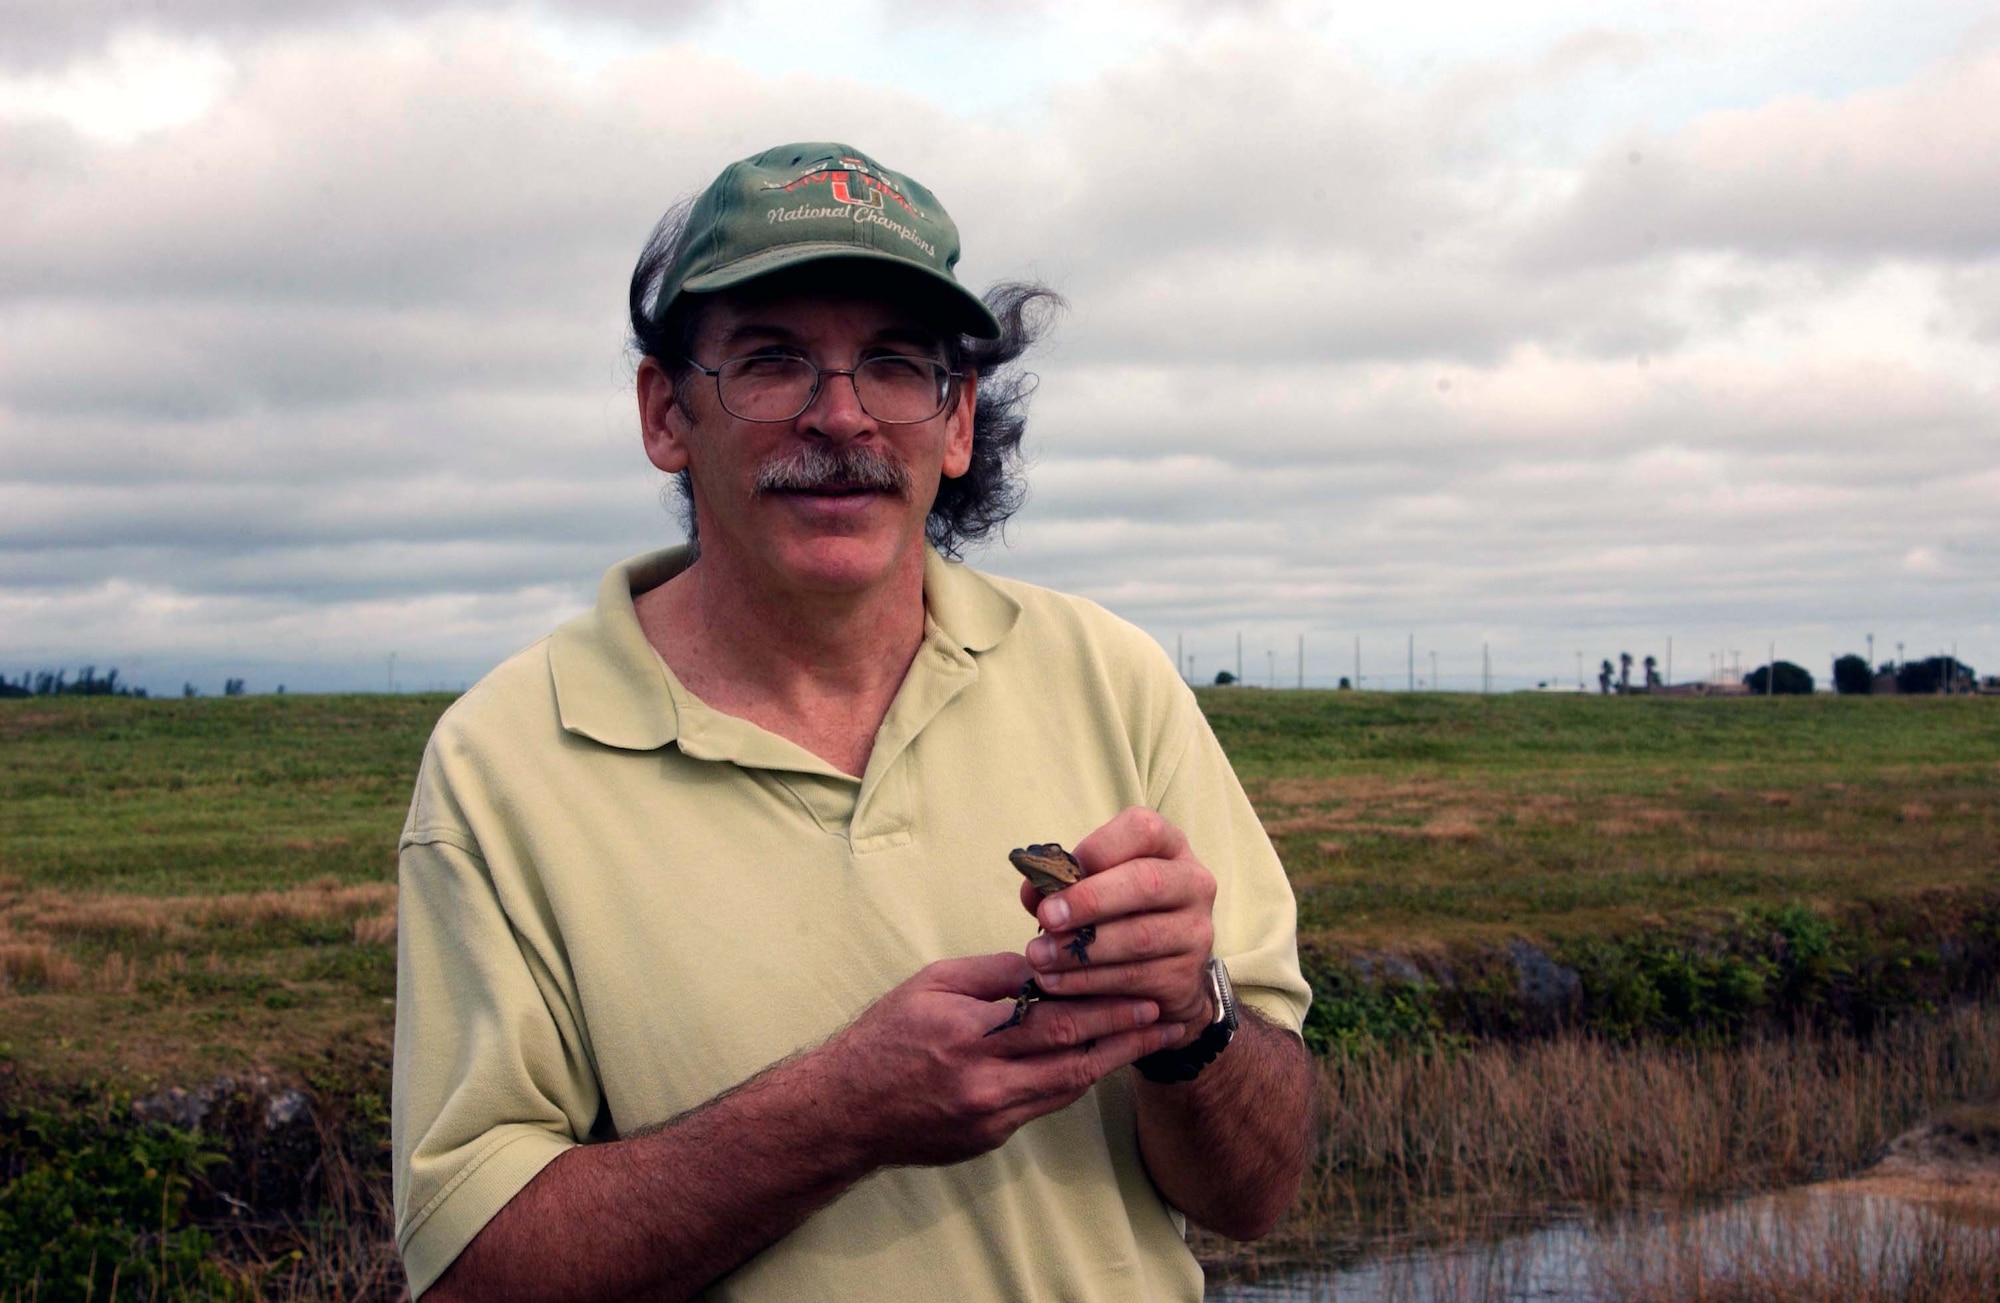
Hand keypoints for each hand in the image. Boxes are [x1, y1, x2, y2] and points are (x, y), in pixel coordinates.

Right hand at [818, 953, 1181, 1168]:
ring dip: (1111, 1060)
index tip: (1140, 986)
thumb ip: (990, 973)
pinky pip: (1045, 1104)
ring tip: (1149, 1037)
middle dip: (1124, 1032)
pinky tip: (1100, 1059)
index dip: (1102, 1003)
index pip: (1050, 1015)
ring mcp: (990, 1115)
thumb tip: (1047, 961)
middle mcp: (982, 1079)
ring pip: (1067, 1085)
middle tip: (1165, 1013)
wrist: (844, 1112)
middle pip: (1071, 1054)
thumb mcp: (930, 985)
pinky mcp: (992, 1138)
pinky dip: (1075, 1078)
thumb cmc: (884, 1037)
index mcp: (965, 1033)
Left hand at [1017, 807, 1218, 1045]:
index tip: (1055, 874)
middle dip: (1089, 900)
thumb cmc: (1123, 912)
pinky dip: (1089, 982)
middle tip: (1047, 918)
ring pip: (1139, 938)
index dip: (1096, 849)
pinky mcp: (1186, 976)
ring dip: (1081, 950)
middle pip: (1146, 882)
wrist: (1167, 969)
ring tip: (1040, 956)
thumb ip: (1064, 882)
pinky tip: (1057, 982)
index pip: (1141, 830)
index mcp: (1169, 847)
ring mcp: (1196, 931)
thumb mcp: (1097, 885)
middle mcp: (1193, 884)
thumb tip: (1033, 889)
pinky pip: (1135, 979)